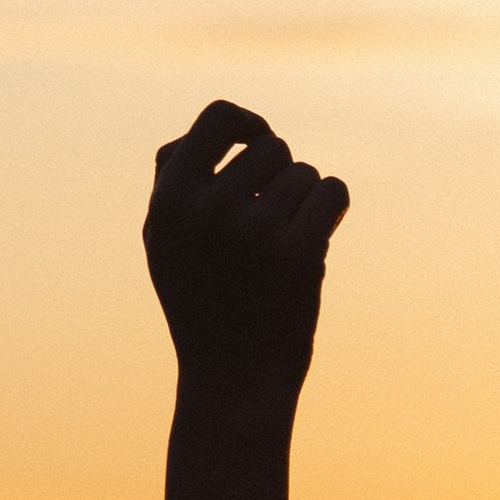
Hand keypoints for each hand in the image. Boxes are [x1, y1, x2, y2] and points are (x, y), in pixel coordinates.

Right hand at [144, 101, 349, 405]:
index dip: (247, 123)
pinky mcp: (297, 251)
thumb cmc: (202, 309)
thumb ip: (178, 181)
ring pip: (304, 172)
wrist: (231, 383)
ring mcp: (253, 229)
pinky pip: (333, 191)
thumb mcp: (166, 243)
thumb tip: (220, 128)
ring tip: (281, 253)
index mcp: (170, 199)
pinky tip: (315, 244)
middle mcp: (208, 208)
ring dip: (304, 205)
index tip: (259, 140)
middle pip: (271, 146)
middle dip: (280, 180)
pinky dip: (331, 211)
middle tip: (269, 230)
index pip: (218, 117)